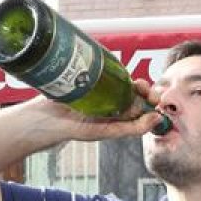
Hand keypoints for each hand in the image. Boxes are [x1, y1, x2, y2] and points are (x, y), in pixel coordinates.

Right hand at [31, 78, 165, 141]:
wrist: (45, 118)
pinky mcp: (91, 77)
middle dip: (144, 88)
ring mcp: (102, 89)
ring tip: (134, 82)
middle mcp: (113, 102)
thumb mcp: (106, 131)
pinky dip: (115, 69)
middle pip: (135, 92)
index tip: (155, 99)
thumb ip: (132, 128)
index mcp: (119, 116)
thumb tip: (156, 119)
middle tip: (143, 87)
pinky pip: (107, 70)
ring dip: (133, 79)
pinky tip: (118, 70)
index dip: (151, 102)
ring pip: (124, 81)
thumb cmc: (74, 128)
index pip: (142, 107)